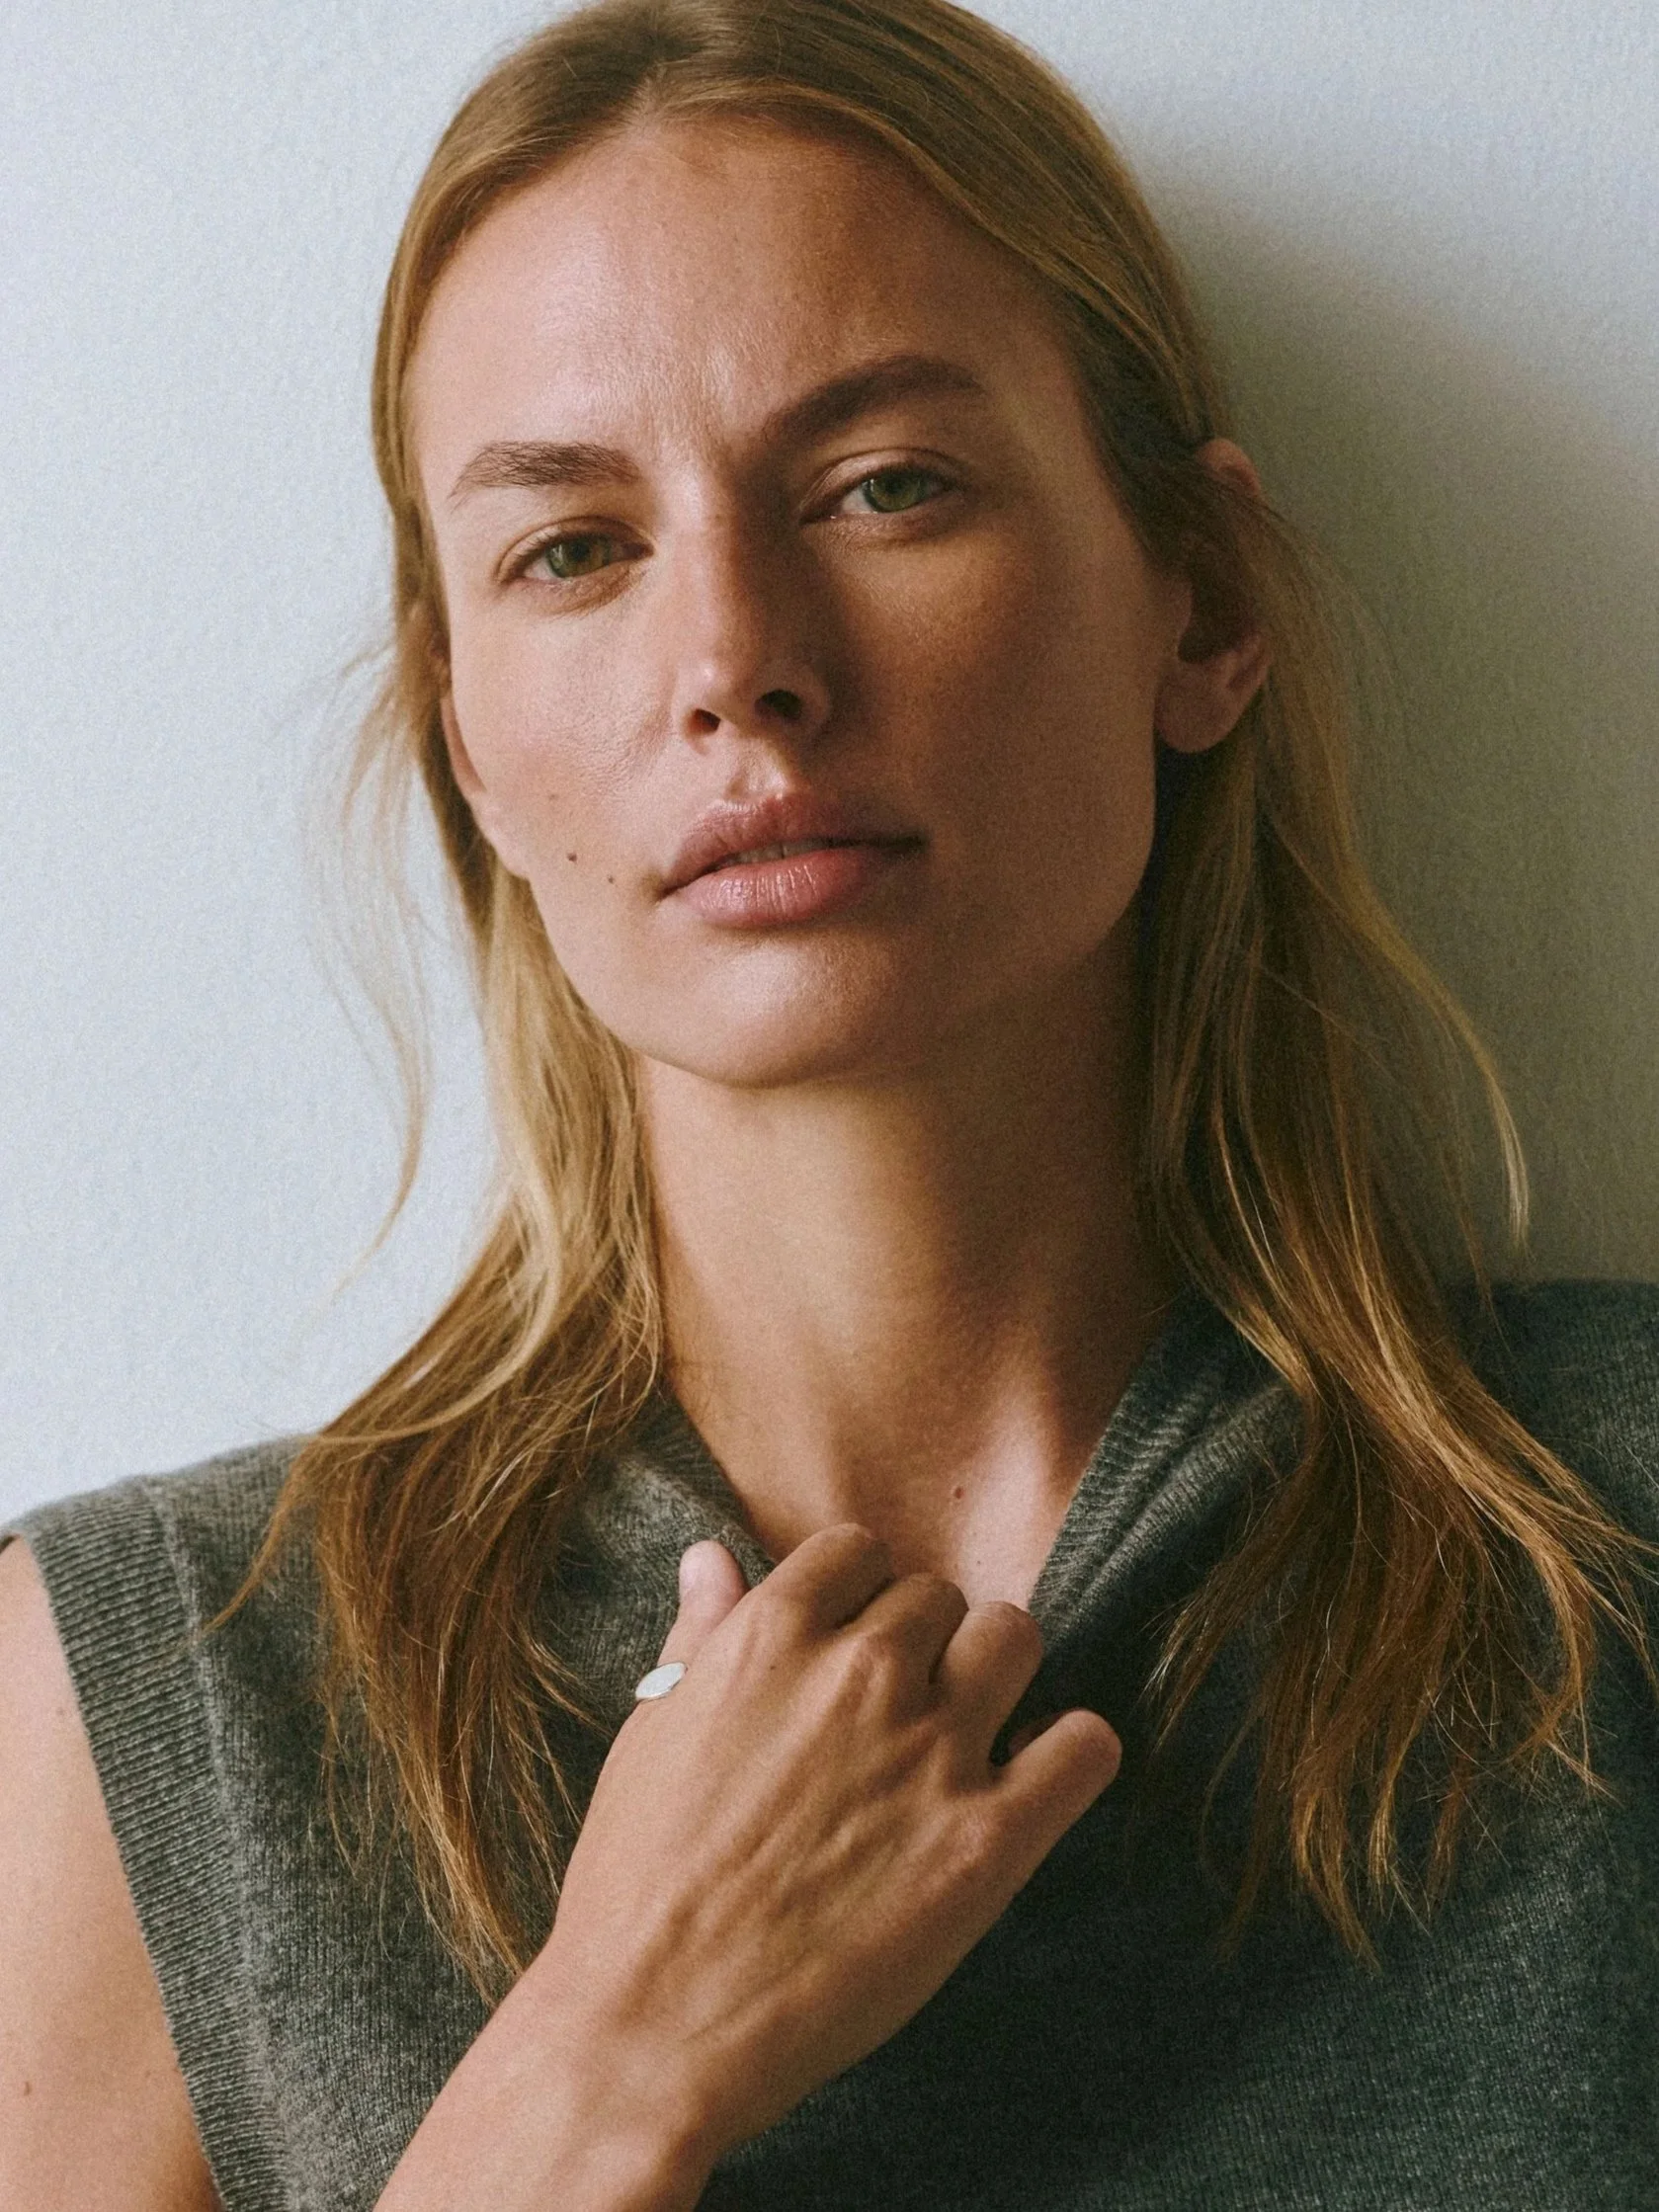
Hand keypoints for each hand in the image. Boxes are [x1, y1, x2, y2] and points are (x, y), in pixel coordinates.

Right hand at [523, 1524, 1121, 2173]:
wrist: (650, 2029)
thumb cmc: (636, 1885)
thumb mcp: (652, 1734)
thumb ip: (699, 1636)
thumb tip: (713, 1555)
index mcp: (773, 1633)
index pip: (859, 1550)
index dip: (857, 1599)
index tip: (848, 1652)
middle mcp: (862, 1671)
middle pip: (939, 1598)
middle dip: (922, 1648)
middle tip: (895, 1720)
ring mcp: (931, 1751)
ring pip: (1014, 1640)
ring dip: (995, 1680)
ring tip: (963, 1744)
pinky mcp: (987, 1840)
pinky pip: (1084, 1746)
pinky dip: (1071, 1754)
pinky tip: (1032, 1787)